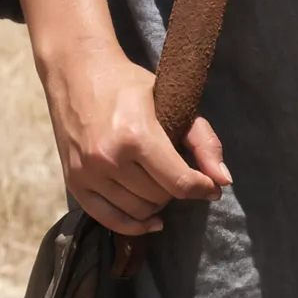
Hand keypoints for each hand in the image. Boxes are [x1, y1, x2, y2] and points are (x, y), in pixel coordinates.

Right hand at [33, 32, 229, 237]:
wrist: (77, 72)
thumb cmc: (127, 85)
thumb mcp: (171, 102)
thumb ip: (203, 140)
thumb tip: (223, 181)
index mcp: (136, 134)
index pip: (179, 182)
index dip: (202, 188)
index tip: (210, 187)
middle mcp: (109, 157)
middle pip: (159, 198)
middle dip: (176, 190)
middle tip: (176, 174)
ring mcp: (88, 172)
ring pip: (138, 211)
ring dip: (155, 204)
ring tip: (159, 185)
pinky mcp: (74, 182)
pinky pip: (109, 219)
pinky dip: (133, 225)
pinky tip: (149, 218)